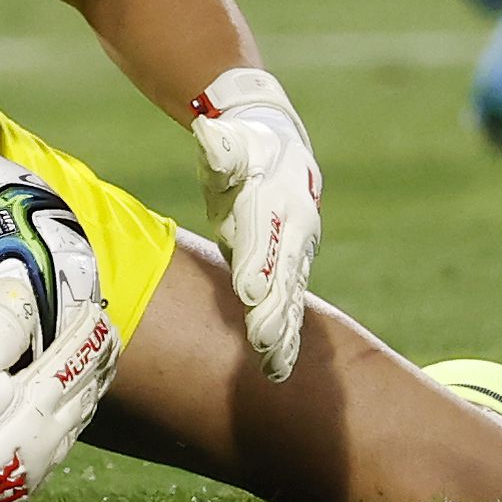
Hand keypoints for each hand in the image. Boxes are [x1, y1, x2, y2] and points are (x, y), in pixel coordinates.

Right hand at [0, 273, 119, 501]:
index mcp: (40, 395)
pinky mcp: (35, 476)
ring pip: (85, 411)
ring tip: (99, 365)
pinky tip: (72, 409)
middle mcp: (54, 425)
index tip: (93, 307)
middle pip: (91, 382)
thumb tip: (20, 293)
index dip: (90, 326)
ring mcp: (47, 454)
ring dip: (95, 384)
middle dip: (102, 353)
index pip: (80, 352)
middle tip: (108, 332)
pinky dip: (80, 413)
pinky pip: (71, 437)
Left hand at [193, 65, 320, 381]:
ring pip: (290, 300)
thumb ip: (220, 148)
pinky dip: (284, 339)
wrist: (280, 154)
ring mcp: (295, 256)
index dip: (259, 262)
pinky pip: (288, 309)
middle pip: (283, 275)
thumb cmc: (245, 150)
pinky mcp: (288, 274)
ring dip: (281, 334)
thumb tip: (207, 133)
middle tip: (260, 341)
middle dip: (272, 310)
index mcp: (279, 199)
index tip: (249, 290)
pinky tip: (276, 369)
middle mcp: (294, 233)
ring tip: (273, 367)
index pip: (267, 235)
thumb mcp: (230, 143)